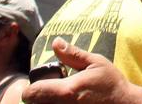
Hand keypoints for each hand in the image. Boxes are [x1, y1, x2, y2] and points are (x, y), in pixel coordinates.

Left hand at [21, 40, 141, 102]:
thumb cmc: (111, 84)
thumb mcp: (95, 63)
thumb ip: (72, 54)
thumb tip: (55, 42)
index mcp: (66, 90)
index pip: (30, 94)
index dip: (30, 88)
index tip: (38, 84)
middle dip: (38, 97)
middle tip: (49, 90)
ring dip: (46, 103)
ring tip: (58, 97)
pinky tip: (67, 102)